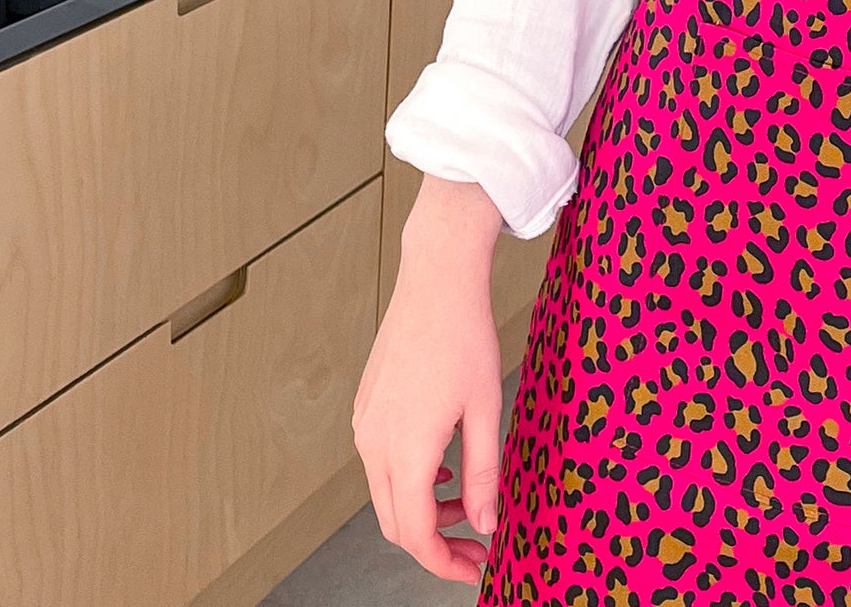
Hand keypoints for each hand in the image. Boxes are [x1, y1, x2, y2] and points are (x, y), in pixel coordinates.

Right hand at [353, 175, 507, 585]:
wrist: (437, 279)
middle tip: (476, 546)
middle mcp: (374, 443)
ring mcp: (365, 425)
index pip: (416, 535)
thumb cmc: (464, 335)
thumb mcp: (485, 408)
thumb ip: (483, 474)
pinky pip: (381, 463)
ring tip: (464, 503)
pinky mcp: (366, 408)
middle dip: (435, 544)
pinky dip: (409, 479)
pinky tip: (443, 465)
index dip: (444, 563)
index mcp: (405, 449)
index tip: (475, 570)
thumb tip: (485, 525)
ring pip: (386, 494)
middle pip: (395, 523)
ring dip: (422, 510)